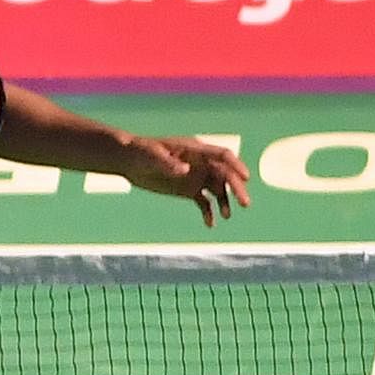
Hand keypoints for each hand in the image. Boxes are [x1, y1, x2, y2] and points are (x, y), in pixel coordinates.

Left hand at [121, 136, 250, 227]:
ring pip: (219, 190)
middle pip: (225, 175)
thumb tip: (185, 170)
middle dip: (236, 188)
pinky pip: (205, 202)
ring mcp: (196, 177)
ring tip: (226, 216)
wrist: (128, 161)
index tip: (246, 178)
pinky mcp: (189, 190)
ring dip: (226, 202)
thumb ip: (168, 162)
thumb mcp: (151, 155)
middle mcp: (200, 163)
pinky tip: (210, 224)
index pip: (222, 155)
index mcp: (195, 150)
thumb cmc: (139, 151)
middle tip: (245, 204)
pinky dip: (209, 213)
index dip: (236, 165)